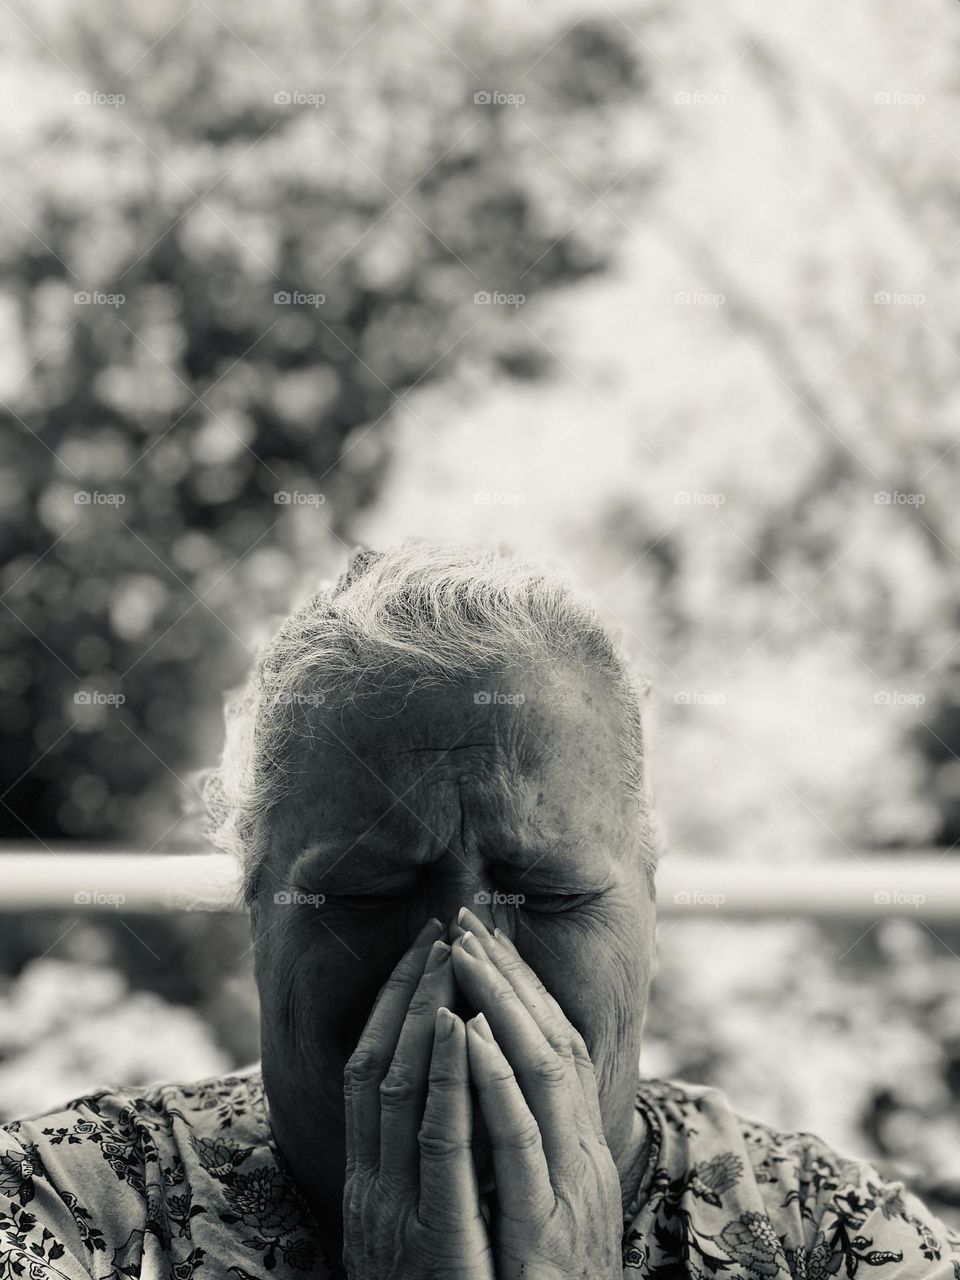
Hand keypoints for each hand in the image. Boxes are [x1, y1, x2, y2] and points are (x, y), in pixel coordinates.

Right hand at [342, 918, 494, 1279]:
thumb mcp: (423, 1234)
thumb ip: (423, 1173)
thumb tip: (444, 1104)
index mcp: (369, 1188)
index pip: (368, 1077)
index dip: (391, 1011)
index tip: (421, 955)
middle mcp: (371, 1193)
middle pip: (378, 1070)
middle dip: (409, 996)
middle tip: (440, 933)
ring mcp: (396, 1215)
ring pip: (400, 1092)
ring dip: (423, 1017)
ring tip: (450, 957)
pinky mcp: (433, 1241)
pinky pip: (437, 1146)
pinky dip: (446, 1081)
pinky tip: (459, 1030)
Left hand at [451, 909, 623, 1279]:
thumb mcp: (547, 1209)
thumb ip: (533, 1150)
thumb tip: (501, 1091)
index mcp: (583, 1151)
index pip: (559, 1046)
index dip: (524, 988)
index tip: (488, 939)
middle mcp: (586, 1157)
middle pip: (556, 1041)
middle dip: (510, 977)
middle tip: (469, 920)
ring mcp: (571, 1188)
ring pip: (542, 1073)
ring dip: (500, 1006)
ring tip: (464, 953)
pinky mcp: (547, 1227)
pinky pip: (520, 1140)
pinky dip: (496, 1080)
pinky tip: (468, 1034)